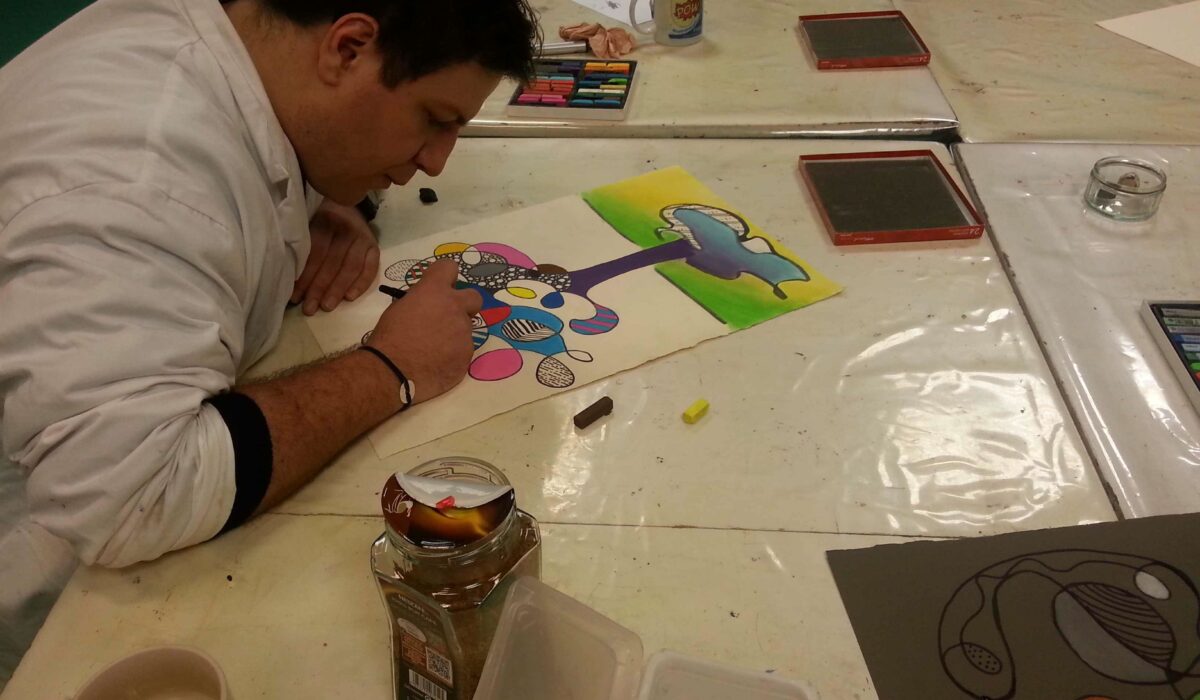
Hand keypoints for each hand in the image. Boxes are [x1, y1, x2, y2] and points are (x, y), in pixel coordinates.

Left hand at [292, 200, 380, 314]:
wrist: (348, 206)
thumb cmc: (321, 221)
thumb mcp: (308, 224)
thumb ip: (302, 246)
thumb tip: (288, 279)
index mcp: (324, 221)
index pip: (315, 253)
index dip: (305, 276)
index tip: (296, 297)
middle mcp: (345, 229)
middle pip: (331, 262)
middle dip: (319, 287)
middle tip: (310, 308)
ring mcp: (363, 238)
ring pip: (350, 267)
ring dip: (338, 289)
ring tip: (327, 306)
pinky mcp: (374, 247)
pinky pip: (370, 268)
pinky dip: (361, 283)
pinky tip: (350, 297)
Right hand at [367, 260, 482, 403]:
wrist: (391, 371)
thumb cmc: (388, 338)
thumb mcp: (399, 308)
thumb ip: (421, 301)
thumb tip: (428, 305)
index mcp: (434, 291)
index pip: (449, 267)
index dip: (445, 277)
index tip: (440, 287)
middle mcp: (455, 308)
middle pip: (475, 297)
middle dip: (464, 306)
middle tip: (447, 319)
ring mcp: (464, 333)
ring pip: (465, 329)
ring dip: (453, 336)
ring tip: (432, 351)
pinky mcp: (467, 356)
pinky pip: (463, 351)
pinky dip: (452, 356)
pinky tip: (435, 364)